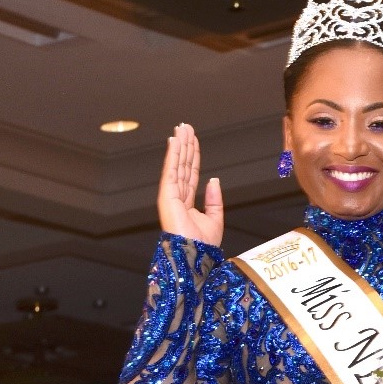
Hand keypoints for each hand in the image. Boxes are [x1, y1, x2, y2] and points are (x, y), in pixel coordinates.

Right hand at [157, 122, 223, 246]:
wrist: (195, 256)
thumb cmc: (203, 246)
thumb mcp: (216, 219)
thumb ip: (214, 199)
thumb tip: (213, 180)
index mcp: (187, 204)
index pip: (191, 174)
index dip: (193, 156)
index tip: (193, 141)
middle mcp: (177, 198)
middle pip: (182, 166)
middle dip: (185, 146)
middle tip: (186, 127)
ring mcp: (171, 196)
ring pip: (177, 165)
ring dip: (179, 145)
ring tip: (182, 128)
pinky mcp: (166, 196)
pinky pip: (171, 170)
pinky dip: (173, 154)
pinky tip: (174, 141)